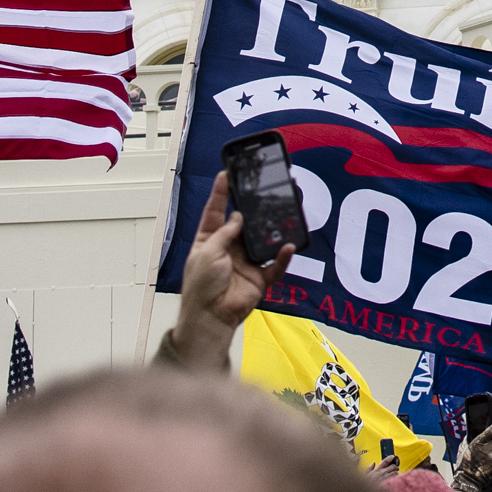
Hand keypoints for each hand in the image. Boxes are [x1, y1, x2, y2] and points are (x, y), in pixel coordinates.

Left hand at [167, 183, 281, 373]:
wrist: (211, 317)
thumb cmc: (201, 285)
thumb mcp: (208, 252)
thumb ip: (225, 232)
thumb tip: (238, 217)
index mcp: (209, 241)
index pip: (215, 212)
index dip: (221, 193)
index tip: (226, 174)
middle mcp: (228, 249)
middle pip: (243, 224)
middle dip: (253, 210)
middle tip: (265, 192)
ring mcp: (244, 263)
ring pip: (262, 242)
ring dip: (272, 231)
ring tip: (283, 215)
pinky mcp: (258, 279)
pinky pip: (275, 266)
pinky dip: (283, 257)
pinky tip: (289, 247)